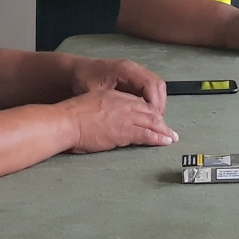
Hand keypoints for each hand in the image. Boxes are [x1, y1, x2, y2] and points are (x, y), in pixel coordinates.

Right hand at [61, 89, 177, 153]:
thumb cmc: (73, 114)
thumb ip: (105, 107)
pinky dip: (157, 138)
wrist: (67, 121)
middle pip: (149, 112)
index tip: (155, 119)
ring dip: (163, 131)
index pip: (139, 104)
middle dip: (161, 122)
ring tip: (171, 137)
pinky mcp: (123, 132)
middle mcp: (124, 105)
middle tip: (169, 130)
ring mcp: (125, 118)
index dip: (150, 112)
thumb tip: (108, 117)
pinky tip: (164, 141)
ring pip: (151, 123)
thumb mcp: (92, 102)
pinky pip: (146, 135)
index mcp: (116, 97)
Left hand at [68, 57, 166, 114]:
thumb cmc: (83, 82)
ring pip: (156, 86)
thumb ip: (112, 103)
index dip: (154, 103)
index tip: (154, 120)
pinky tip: (147, 114)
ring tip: (154, 121)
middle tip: (158, 123)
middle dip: (160, 104)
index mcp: (126, 70)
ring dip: (158, 103)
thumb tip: (130, 117)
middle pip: (158, 84)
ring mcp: (135, 72)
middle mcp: (134, 68)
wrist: (74, 72)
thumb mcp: (94, 93)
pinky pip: (149, 88)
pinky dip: (152, 100)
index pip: (150, 84)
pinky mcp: (133, 77)